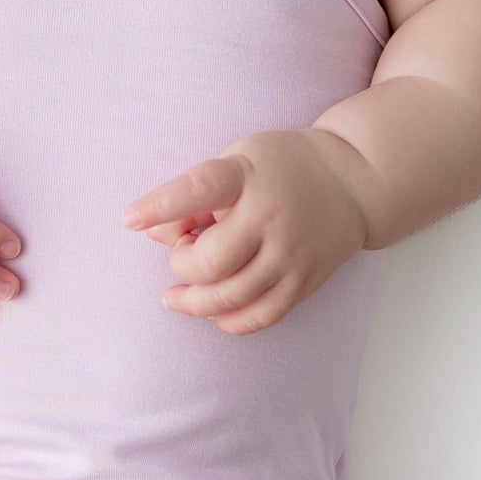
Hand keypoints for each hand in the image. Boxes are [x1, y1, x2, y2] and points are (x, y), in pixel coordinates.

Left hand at [119, 129, 372, 336]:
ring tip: (176, 296)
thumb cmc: (280, 167)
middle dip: (181, 264)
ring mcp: (292, 253)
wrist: (351, 181)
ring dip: (193, 301)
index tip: (129, 219)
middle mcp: (272, 216)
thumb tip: (152, 232)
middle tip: (181, 252)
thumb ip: (195, 195)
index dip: (161, 205)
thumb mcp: (237, 159)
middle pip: (210, 262)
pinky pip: (260, 316)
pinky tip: (213, 312)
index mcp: (249, 176)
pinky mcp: (305, 281)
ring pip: (231, 297)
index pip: (200, 188)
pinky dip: (228, 321)